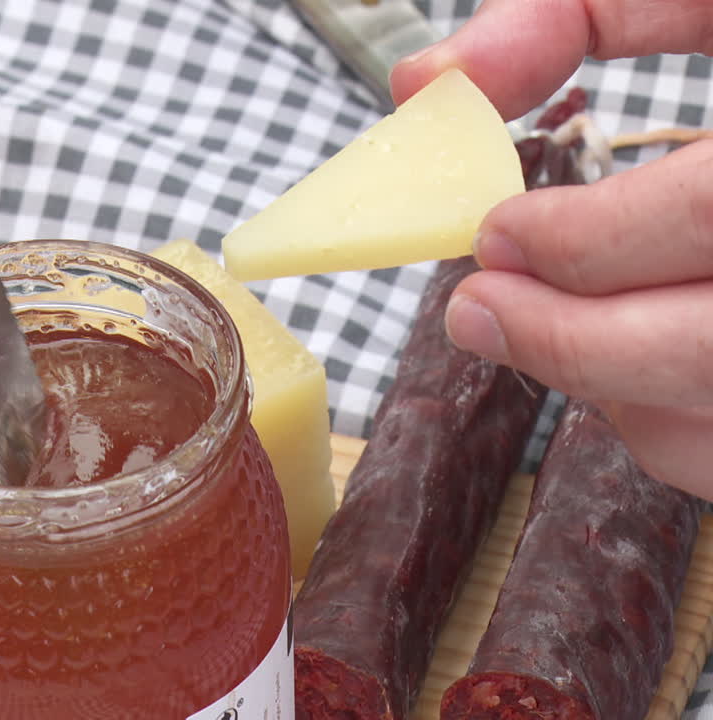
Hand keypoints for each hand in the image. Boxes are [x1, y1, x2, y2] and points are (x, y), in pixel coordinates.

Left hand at [388, 0, 712, 499]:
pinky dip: (666, 422)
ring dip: (609, 388)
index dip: (589, 240)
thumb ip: (586, 14)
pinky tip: (644, 350)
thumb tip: (424, 83)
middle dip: (567, 338)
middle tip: (478, 307)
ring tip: (561, 318)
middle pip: (710, 351)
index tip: (499, 232)